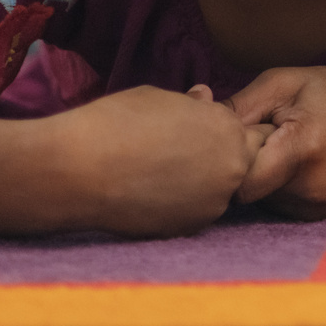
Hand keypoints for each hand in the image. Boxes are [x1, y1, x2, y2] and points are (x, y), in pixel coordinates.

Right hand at [59, 84, 262, 236]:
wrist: (77, 170)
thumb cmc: (115, 124)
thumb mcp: (159, 99)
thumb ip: (192, 106)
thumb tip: (205, 98)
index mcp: (227, 128)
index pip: (247, 132)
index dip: (223, 134)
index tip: (199, 136)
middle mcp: (231, 166)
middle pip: (241, 164)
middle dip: (222, 160)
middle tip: (182, 158)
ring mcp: (213, 201)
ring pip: (219, 192)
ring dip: (203, 186)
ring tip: (161, 176)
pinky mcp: (190, 228)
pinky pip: (196, 213)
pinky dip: (182, 206)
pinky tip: (153, 196)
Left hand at [230, 66, 325, 219]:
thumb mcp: (290, 81)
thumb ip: (241, 105)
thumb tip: (196, 120)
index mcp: (303, 147)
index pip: (239, 179)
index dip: (228, 159)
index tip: (234, 138)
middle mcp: (311, 186)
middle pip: (246, 188)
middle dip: (244, 164)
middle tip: (264, 134)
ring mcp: (317, 206)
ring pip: (260, 199)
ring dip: (261, 176)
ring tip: (286, 145)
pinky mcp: (319, 216)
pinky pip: (278, 205)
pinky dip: (278, 186)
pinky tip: (298, 162)